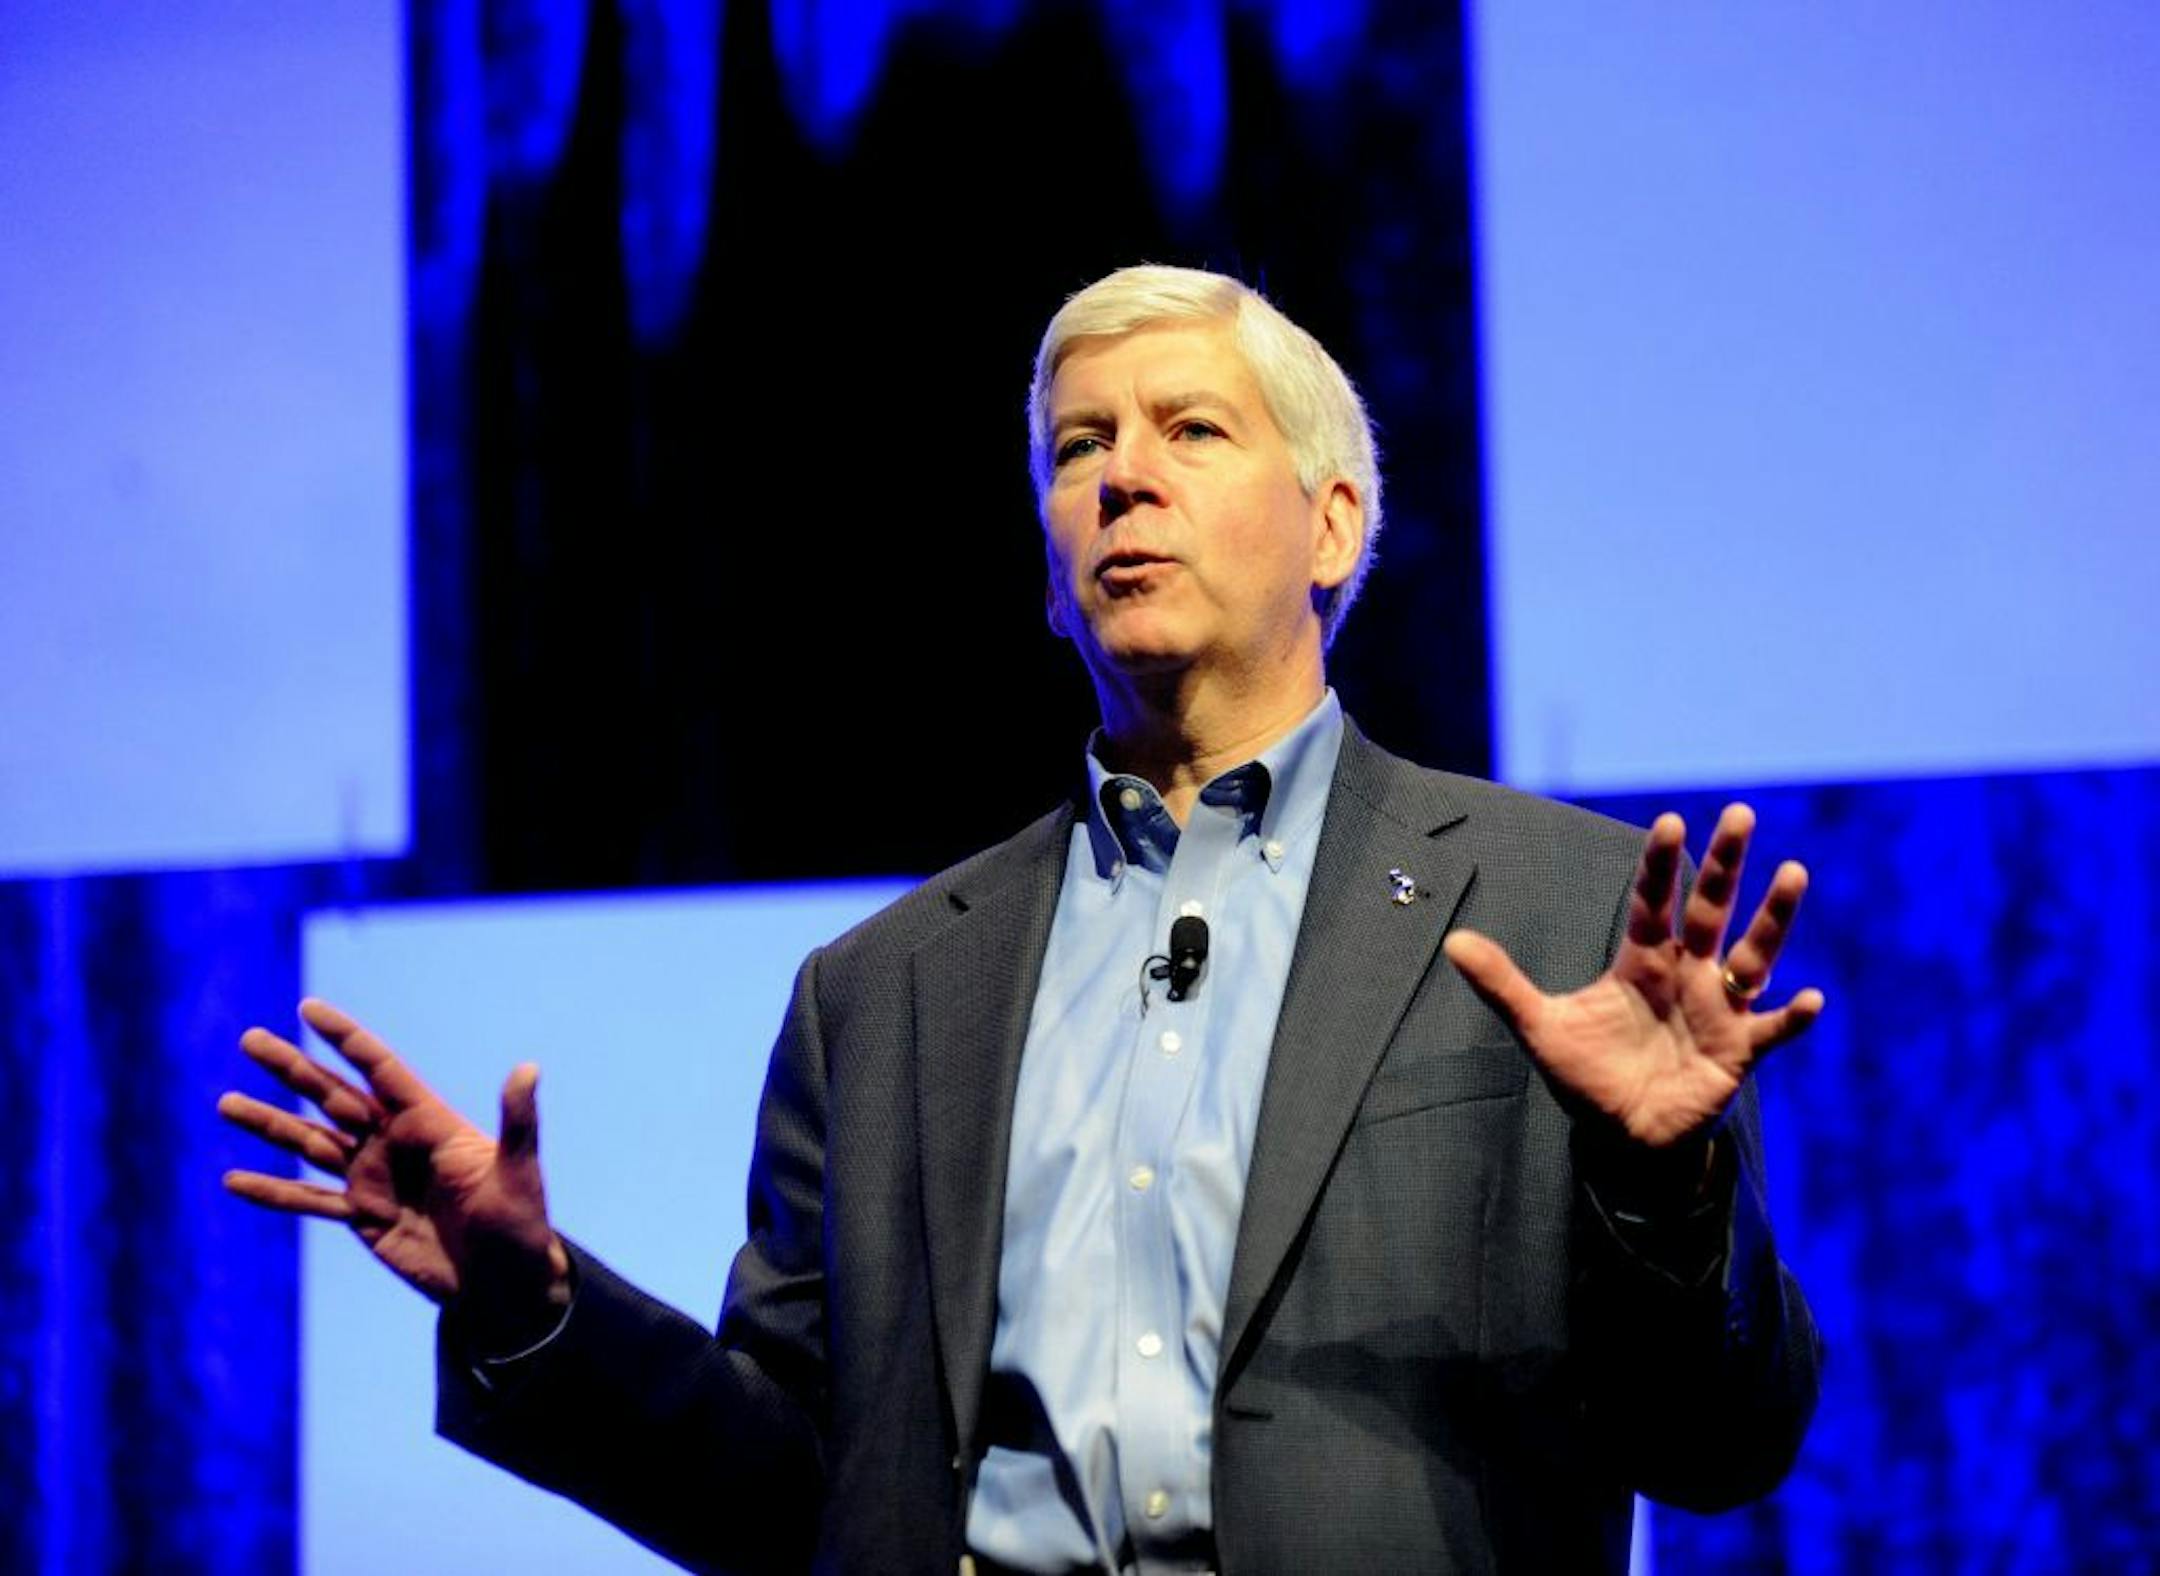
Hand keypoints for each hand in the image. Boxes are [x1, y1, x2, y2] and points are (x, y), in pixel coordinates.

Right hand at [219, 998, 570, 1342]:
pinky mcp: (362, 1216)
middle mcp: (395, 1141)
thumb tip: (528, 1068)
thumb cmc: (521, 1223)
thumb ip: (517, 1121)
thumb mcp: (518, 1170)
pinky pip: (309, 1200)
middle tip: (249, 1039)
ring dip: (270, 1123)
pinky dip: (272, 1192)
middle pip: (333, 1095)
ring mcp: (374, 1177)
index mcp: (430, 1121)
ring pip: (311, 1142)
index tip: (308, 1008)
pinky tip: (233, 1181)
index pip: (379, 1069)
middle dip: (292, 1067)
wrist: (504, 1283)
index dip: (345, 1038)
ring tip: (226, 1103)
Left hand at [1443, 804, 1823, 1149]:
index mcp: (1642, 962)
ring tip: (1793, 873)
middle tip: (1739, 814)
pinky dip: (1792, 1016)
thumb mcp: (1540, 1028)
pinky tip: (1813, 998)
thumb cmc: (1587, 1076)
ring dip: (1773, 918)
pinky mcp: (1737, 1053)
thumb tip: (1452, 942)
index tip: (1669, 822)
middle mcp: (1687, 975)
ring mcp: (1717, 1010)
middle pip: (1710, 909)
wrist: (1622, 1137)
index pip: (1652, 902)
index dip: (1659, 865)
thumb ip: (1502, 985)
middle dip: (1725, 865)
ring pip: (1753, 955)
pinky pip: (1772, 1030)